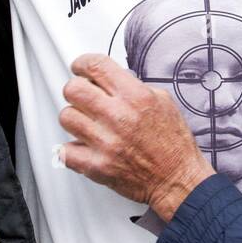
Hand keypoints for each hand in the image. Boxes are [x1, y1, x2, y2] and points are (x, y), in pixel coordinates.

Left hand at [58, 54, 214, 222]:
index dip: (83, 63)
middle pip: (73, 89)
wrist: (177, 178)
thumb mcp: (164, 102)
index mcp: (136, 97)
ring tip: (89, 124)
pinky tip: (86, 146)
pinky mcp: (96, 166)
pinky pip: (64, 150)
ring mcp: (105, 142)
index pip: (96, 66)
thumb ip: (136, 87)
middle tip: (84, 97)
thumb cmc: (173, 144)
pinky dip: (72, 149)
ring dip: (76, 119)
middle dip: (76, 90)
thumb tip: (112, 79)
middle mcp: (119, 117)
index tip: (81, 68)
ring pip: (66, 117)